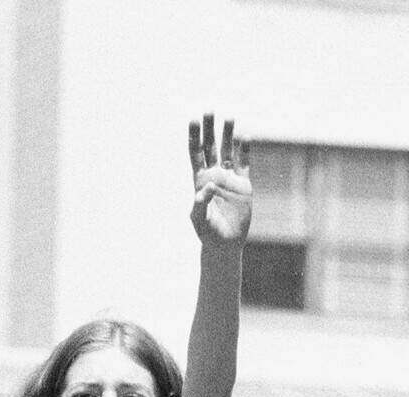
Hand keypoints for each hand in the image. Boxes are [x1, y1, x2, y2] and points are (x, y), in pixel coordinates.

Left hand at [188, 113, 251, 248]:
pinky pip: (244, 162)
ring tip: (229, 118)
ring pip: (228, 150)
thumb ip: (201, 203)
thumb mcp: (200, 219)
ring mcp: (229, 177)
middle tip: (209, 111)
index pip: (195, 154)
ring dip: (228, 134)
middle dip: (209, 129)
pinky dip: (245, 149)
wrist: (225, 243)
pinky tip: (244, 135)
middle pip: (210, 146)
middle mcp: (214, 175)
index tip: (193, 120)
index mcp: (200, 181)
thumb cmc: (208, 233)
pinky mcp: (243, 183)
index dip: (194, 137)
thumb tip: (209, 185)